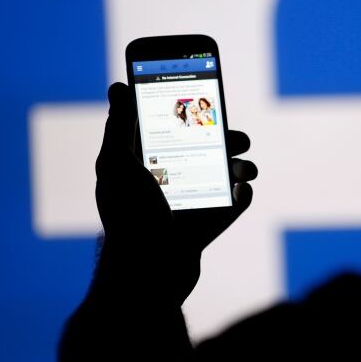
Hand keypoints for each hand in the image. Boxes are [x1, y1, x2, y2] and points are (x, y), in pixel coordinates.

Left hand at [91, 82, 256, 305]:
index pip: (172, 126)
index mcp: (148, 162)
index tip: (209, 96)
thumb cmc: (127, 218)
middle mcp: (170, 179)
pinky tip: (240, 191)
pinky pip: (234, 204)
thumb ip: (120, 126)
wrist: (147, 275)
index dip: (191, 111)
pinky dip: (242, 194)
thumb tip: (118, 87)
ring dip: (241, 166)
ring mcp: (191, 202)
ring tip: (243, 169)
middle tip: (238, 138)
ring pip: (224, 174)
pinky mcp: (208, 223)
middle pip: (206, 148)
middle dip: (227, 138)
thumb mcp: (117, 165)